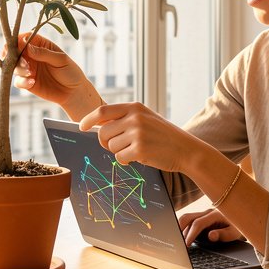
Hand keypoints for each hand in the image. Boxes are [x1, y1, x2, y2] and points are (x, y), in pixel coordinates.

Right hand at [15, 33, 100, 116]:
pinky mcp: (27, 83)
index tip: (17, 45)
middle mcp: (32, 56)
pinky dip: (22, 82)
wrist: (74, 92)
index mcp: (41, 45)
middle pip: (15, 51)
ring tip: (31, 73)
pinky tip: (33, 82)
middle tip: (25, 63)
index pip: (25, 38)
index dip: (18, 40)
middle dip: (15, 56)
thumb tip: (26, 46)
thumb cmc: (70, 72)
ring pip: (14, 66)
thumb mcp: (60, 60)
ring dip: (19, 68)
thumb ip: (43, 53)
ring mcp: (29, 69)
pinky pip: (18, 81)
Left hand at [79, 102, 206, 172]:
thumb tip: (97, 126)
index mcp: (135, 107)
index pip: (103, 110)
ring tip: (138, 149)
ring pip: (110, 147)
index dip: (89, 119)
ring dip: (120, 152)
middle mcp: (135, 117)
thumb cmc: (163, 136)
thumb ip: (125, 118)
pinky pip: (119, 158)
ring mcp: (137, 133)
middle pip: (103, 133)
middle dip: (107, 143)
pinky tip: (140, 157)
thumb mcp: (146, 118)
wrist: (186, 149)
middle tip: (121, 146)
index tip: (81, 126)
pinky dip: (126, 161)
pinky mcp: (140, 149)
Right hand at [178, 209, 244, 246]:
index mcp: (216, 214)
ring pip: (187, 218)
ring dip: (181, 228)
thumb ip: (223, 234)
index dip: (191, 234)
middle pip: (188, 216)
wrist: (243, 217)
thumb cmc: (239, 227)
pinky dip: (185, 228)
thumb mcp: (235, 233)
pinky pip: (190, 220)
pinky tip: (182, 237)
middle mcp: (208, 211)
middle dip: (179, 227)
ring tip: (178, 241)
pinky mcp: (202, 217)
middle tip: (175, 240)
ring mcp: (204, 213)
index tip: (186, 244)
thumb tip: (211, 236)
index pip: (198, 223)